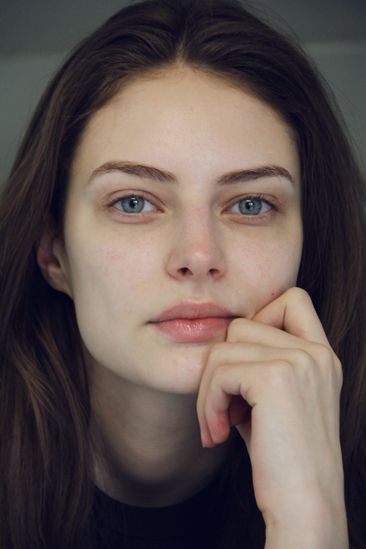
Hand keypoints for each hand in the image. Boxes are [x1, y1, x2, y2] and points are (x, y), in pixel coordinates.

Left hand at [196, 287, 347, 547]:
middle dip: (218, 369)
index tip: (243, 368)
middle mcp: (316, 352)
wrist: (304, 507)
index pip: (292, 298)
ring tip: (216, 425)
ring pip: (223, 348)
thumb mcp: (272, 402)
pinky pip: (219, 372)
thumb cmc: (279, 459)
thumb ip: (255, 364)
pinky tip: (218, 434)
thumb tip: (216, 340)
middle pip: (239, 326)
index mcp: (321, 355)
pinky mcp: (277, 378)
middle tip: (219, 410)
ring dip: (208, 390)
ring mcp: (301, 361)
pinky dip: (208, 404)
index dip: (258, 320)